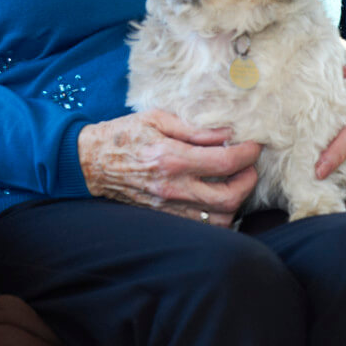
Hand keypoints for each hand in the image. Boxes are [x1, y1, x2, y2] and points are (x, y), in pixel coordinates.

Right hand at [78, 109, 261, 225]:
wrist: (91, 162)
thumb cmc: (124, 134)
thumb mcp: (157, 118)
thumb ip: (194, 128)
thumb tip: (227, 133)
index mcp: (171, 158)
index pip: (224, 163)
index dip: (247, 154)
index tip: (254, 145)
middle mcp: (172, 188)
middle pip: (229, 198)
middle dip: (248, 181)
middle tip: (250, 166)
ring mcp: (168, 207)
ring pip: (219, 220)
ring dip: (236, 202)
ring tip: (235, 182)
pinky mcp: (165, 217)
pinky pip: (202, 226)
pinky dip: (218, 216)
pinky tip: (217, 198)